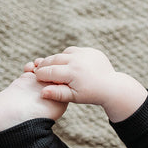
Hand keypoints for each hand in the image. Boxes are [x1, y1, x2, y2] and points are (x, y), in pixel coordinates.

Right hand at [28, 46, 147, 122]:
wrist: (112, 87)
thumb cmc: (91, 94)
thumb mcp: (74, 97)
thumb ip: (57, 94)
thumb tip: (42, 92)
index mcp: (72, 73)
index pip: (49, 71)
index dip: (40, 74)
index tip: (35, 77)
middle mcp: (77, 60)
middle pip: (54, 59)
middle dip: (45, 64)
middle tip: (38, 69)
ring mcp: (84, 53)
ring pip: (63, 53)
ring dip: (56, 59)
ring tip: (51, 66)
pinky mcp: (90, 50)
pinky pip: (73, 51)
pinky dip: (67, 56)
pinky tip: (65, 62)